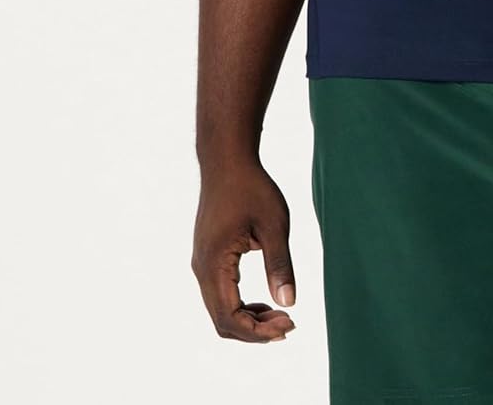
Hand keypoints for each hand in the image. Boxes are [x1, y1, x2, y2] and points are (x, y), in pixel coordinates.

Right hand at [191, 157, 297, 341]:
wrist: (226, 161)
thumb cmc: (252, 188)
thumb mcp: (274, 225)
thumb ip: (280, 265)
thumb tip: (289, 303)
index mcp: (214, 264)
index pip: (230, 317)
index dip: (259, 330)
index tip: (290, 324)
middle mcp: (201, 269)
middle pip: (222, 321)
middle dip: (255, 330)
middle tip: (289, 324)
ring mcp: (201, 264)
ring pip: (219, 310)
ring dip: (248, 320)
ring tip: (280, 317)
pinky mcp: (207, 258)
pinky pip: (219, 295)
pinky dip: (240, 306)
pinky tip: (264, 302)